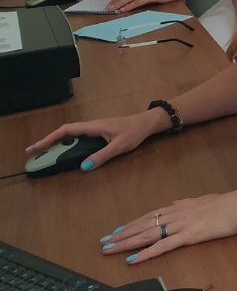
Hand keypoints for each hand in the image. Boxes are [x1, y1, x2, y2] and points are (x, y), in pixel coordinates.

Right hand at [25, 109, 167, 171]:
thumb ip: (102, 156)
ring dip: (58, 144)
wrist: (147, 123)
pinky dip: (69, 144)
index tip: (35, 148)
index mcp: (93, 127)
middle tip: (34, 154)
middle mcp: (91, 126)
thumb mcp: (119, 146)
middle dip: (48, 142)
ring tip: (45, 156)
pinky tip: (66, 153)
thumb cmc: (135, 132)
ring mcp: (95, 129)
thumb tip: (83, 167)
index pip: (66, 131)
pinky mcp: (100, 133)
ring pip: (72, 136)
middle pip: (65, 133)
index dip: (48, 139)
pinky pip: (79, 138)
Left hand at [100, 190, 236, 264]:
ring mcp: (180, 225)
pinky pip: (163, 246)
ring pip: (147, 235)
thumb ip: (185, 203)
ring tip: (110, 249)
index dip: (131, 224)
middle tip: (104, 241)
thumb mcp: (201, 200)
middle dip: (122, 234)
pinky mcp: (188, 236)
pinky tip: (133, 259)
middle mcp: (174, 214)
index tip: (116, 230)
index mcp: (178, 207)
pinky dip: (146, 253)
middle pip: (143, 225)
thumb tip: (174, 203)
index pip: (148, 216)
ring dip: (127, 243)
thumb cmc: (223, 203)